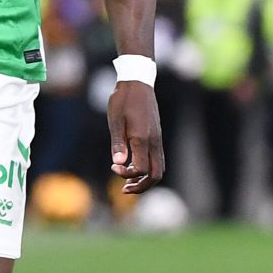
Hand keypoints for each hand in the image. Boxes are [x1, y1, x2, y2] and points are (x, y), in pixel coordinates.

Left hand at [108, 79, 165, 193]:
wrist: (137, 83)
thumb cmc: (123, 100)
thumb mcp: (115, 120)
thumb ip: (118, 143)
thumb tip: (118, 164)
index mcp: (142, 138)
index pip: (140, 169)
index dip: (126, 174)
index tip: (113, 167)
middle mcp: (154, 142)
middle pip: (156, 175)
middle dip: (141, 187)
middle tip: (124, 189)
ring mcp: (158, 140)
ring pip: (159, 169)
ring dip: (145, 180)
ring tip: (128, 182)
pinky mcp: (157, 137)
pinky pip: (158, 160)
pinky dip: (148, 170)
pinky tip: (134, 167)